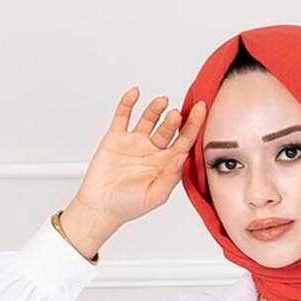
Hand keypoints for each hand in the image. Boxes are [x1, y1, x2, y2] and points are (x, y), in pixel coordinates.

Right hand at [71, 86, 207, 233]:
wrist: (100, 207)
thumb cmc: (128, 206)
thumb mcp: (155, 196)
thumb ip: (170, 177)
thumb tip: (182, 156)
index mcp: (165, 164)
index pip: (184, 141)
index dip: (193, 126)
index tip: (201, 110)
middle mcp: (152, 151)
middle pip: (168, 129)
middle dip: (174, 120)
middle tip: (177, 114)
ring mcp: (134, 142)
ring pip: (148, 119)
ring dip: (155, 109)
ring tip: (162, 102)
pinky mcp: (116, 137)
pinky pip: (123, 116)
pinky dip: (128, 103)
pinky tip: (135, 93)